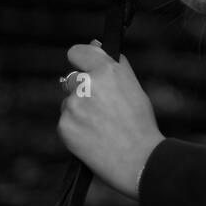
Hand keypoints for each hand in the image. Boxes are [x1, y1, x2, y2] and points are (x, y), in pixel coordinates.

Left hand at [58, 41, 164, 199]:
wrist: (138, 160)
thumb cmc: (141, 124)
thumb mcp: (133, 87)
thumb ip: (114, 65)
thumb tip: (95, 45)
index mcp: (107, 70)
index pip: (76, 52)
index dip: (80, 60)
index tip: (84, 67)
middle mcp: (87, 84)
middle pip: (71, 79)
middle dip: (81, 90)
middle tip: (101, 108)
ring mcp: (73, 105)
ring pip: (69, 103)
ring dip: (79, 111)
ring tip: (101, 127)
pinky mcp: (64, 126)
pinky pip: (65, 122)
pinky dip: (75, 129)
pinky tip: (93, 138)